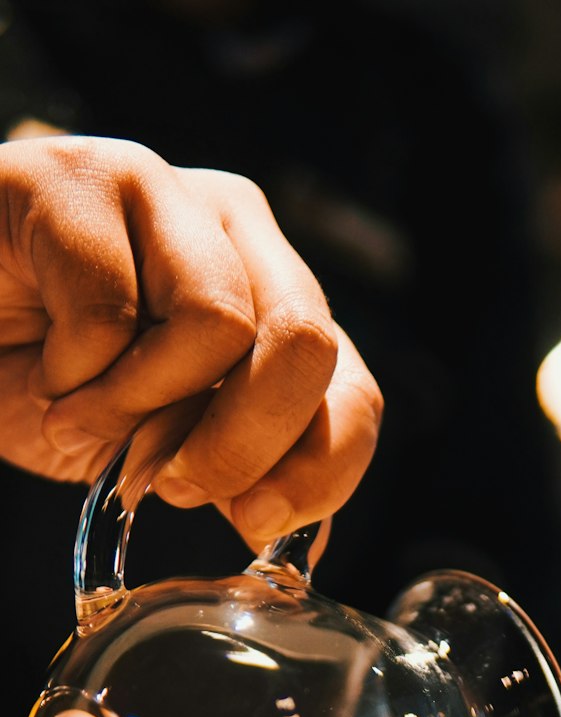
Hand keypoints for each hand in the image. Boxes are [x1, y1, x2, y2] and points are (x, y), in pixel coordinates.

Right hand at [0, 135, 381, 550]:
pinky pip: (108, 309)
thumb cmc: (53, 386)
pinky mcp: (71, 178)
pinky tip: (45, 374)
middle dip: (238, 446)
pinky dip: (73, 377)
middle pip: (305, 347)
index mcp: (278, 296)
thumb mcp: (165, 448)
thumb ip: (240, 470)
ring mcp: (160, 189)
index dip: (319, 470)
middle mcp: (238, 230)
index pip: (354, 389)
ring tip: (80, 419)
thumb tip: (300, 532)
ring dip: (140, 409)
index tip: (251, 522)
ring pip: (218, 322)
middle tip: (167, 482)